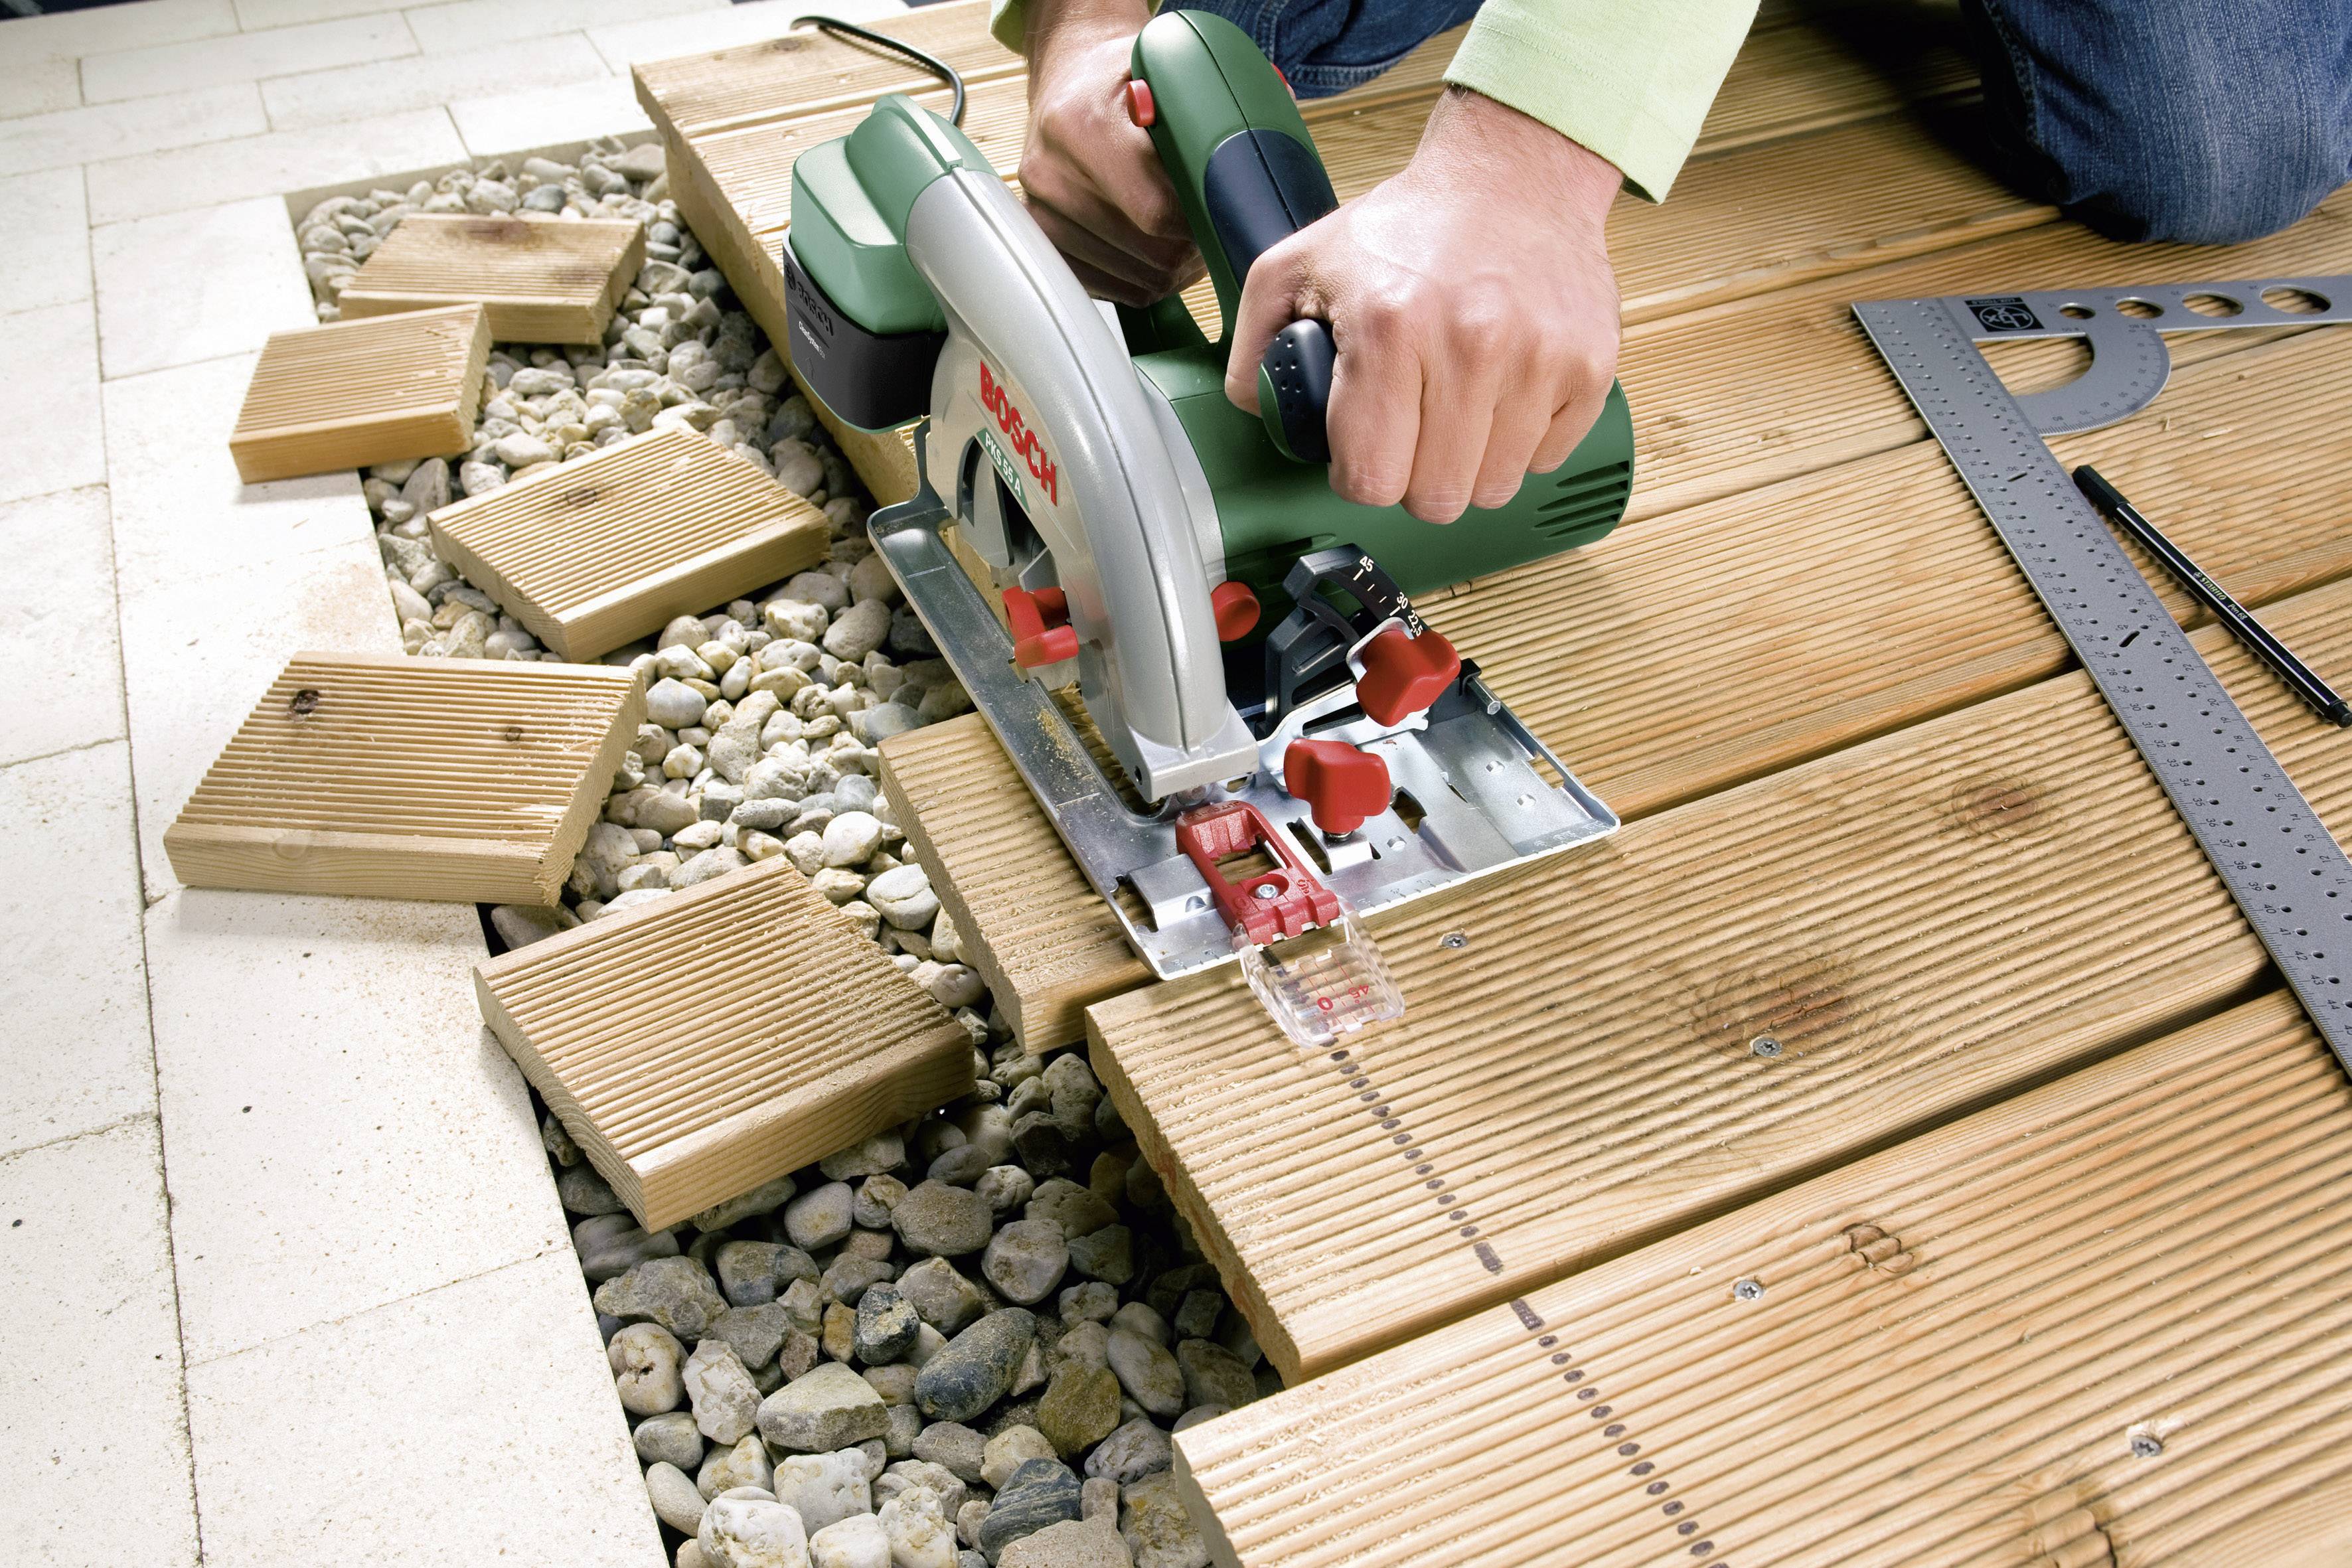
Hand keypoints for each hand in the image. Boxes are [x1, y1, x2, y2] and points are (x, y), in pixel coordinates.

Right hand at [1018, 0, 1205, 304]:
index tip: (1220, 211)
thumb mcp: (1168, 72)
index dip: (1201, 222)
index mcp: (1083, 125)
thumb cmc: (1128, 77)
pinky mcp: (1043, 241)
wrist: (1073, 77)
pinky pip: (1112, 291)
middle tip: (1208, 226)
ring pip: (1137, 281)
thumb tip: (1246, 180)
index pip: (1157, 211)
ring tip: (1183, 234)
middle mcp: (1051, 172)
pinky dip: (1143, 280)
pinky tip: (1153, 249)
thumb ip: (1203, 120)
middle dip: (1193, 250)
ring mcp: (1040, 211)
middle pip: (1151, 254)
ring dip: (1173, 269)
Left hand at [1223, 87, 1622, 522]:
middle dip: (1414, 476)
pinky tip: (1503, 392)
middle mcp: (1471, 345)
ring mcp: (1539, 360)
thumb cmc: (1409, 225)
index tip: (1364, 448)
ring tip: (1458, 406)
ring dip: (1470, 463)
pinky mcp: (1589, 368)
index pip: (1372, 480)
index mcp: (1390, 327)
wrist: (1514, 174)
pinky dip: (1522, 442)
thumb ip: (1254, 345)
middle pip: (1437, 498)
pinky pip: (1547, 459)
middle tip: (1411, 429)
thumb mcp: (1299, 264)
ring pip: (1494, 489)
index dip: (1359, 475)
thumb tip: (1261, 413)